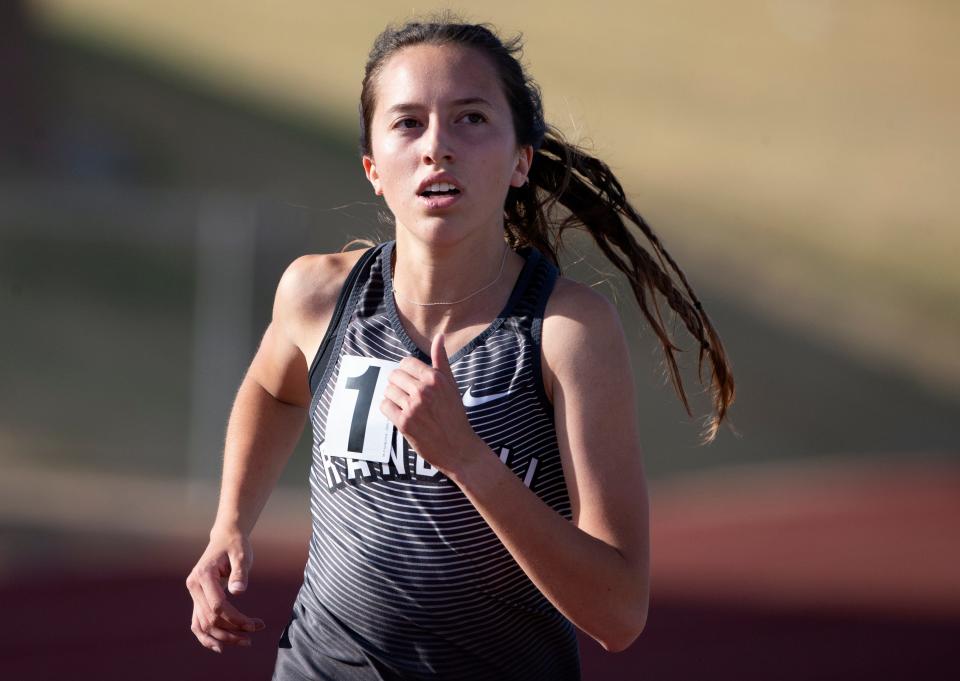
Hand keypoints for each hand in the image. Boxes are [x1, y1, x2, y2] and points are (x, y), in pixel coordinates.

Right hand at [185, 526, 264, 652]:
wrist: (225, 537)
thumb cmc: (236, 545)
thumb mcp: (242, 554)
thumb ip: (240, 572)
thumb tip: (238, 592)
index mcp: (203, 575)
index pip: (217, 606)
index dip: (236, 619)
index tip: (255, 624)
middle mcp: (193, 586)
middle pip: (209, 618)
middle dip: (232, 630)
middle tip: (254, 632)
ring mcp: (193, 594)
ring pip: (202, 625)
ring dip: (222, 637)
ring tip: (244, 642)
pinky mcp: (197, 598)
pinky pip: (197, 622)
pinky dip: (207, 637)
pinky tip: (221, 646)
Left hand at [381, 333, 483, 476]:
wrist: (458, 448)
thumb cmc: (455, 415)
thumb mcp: (451, 385)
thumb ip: (441, 360)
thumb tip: (439, 336)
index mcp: (435, 378)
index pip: (406, 362)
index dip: (407, 372)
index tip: (414, 383)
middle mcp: (423, 390)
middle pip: (394, 375)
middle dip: (399, 384)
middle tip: (410, 396)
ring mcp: (412, 407)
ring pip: (388, 390)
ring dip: (394, 397)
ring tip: (407, 406)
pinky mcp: (404, 423)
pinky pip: (384, 406)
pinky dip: (389, 409)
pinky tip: (401, 414)